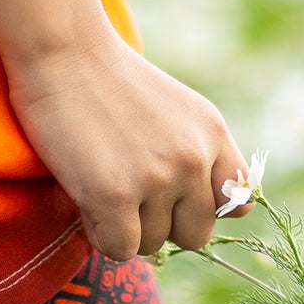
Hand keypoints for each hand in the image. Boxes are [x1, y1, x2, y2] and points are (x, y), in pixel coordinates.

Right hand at [6, 29, 252, 260]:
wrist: (63, 52)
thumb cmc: (112, 84)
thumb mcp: (179, 109)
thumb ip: (209, 154)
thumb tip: (240, 212)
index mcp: (213, 134)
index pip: (237, 202)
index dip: (203, 208)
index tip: (175, 198)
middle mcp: (193, 159)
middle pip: (194, 235)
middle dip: (163, 225)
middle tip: (130, 196)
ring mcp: (157, 179)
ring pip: (153, 245)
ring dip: (126, 228)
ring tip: (102, 187)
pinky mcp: (115, 196)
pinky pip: (120, 250)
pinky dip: (101, 236)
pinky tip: (88, 202)